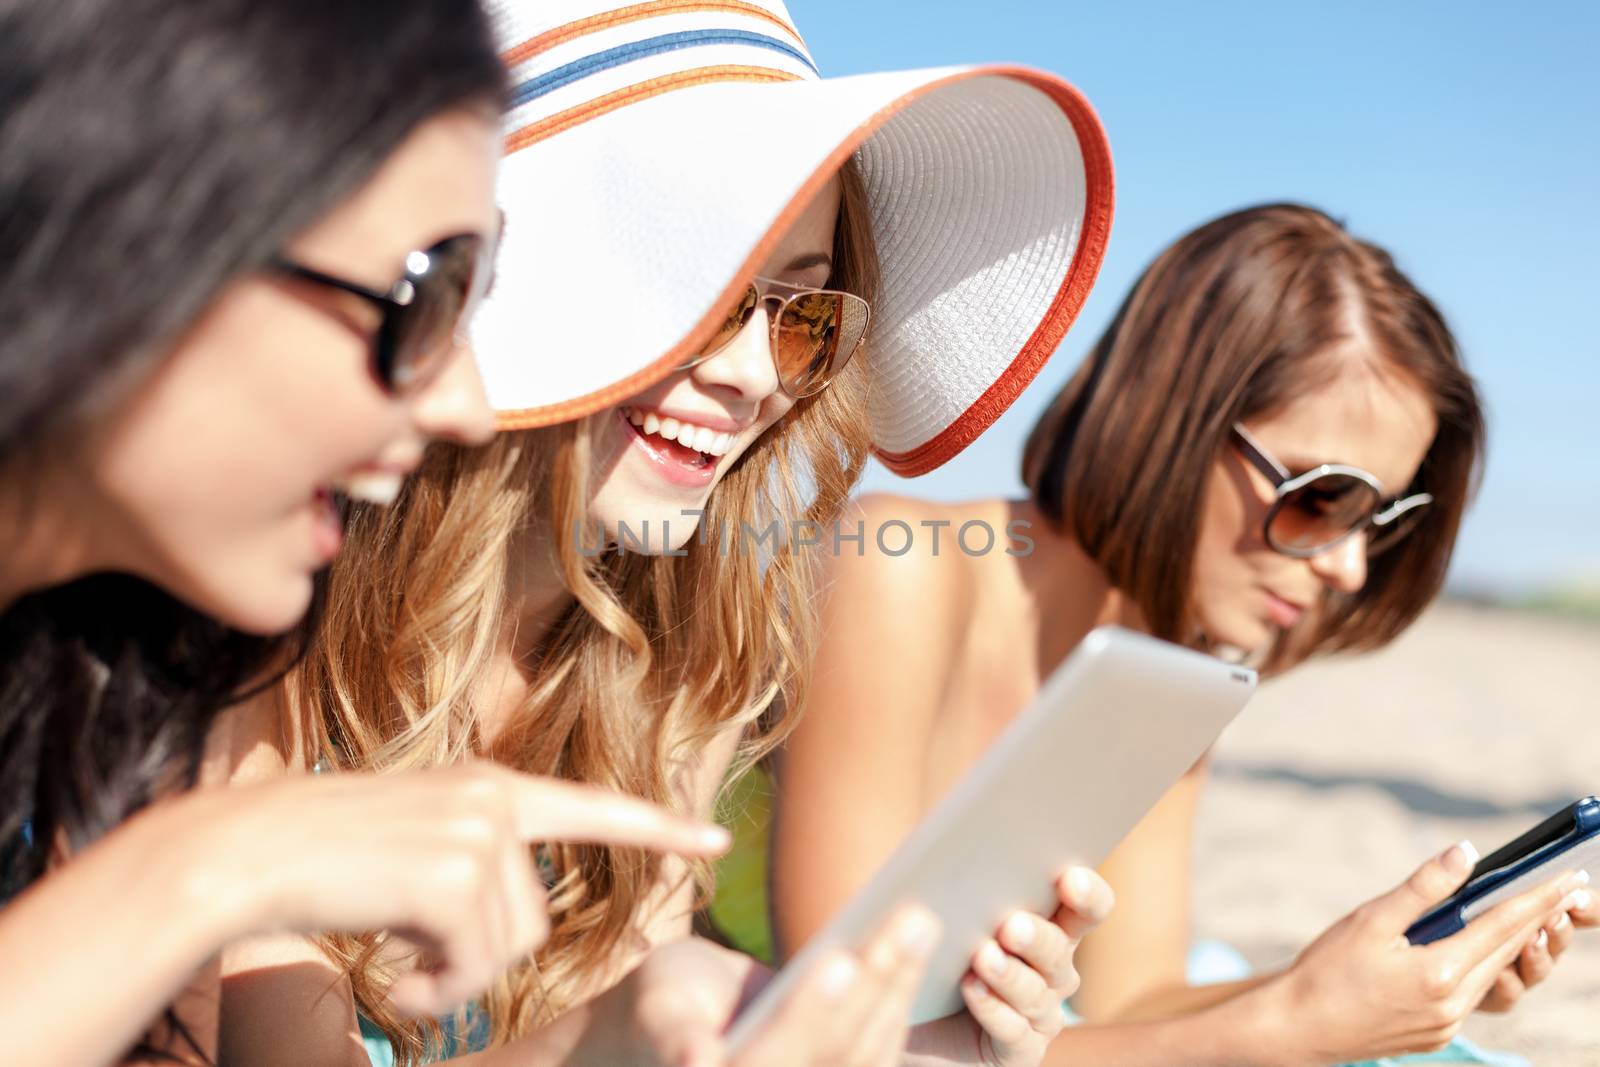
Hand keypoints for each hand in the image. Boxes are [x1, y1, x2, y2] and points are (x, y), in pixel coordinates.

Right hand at [169, 761, 729, 1016]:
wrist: (247, 851)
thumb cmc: (322, 859)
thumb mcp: (416, 841)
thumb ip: (475, 859)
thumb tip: (514, 924)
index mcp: (489, 789)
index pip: (592, 808)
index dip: (657, 829)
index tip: (715, 841)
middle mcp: (494, 801)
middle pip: (534, 920)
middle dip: (481, 962)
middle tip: (420, 966)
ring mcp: (477, 832)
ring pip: (506, 948)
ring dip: (452, 979)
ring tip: (400, 962)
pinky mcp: (454, 872)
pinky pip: (471, 966)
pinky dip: (435, 992)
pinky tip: (395, 980)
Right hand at [581, 905, 940, 1066]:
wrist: (680, 1028)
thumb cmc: (661, 1009)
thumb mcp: (658, 1010)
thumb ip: (676, 1039)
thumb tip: (696, 1062)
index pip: (775, 1057)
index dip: (809, 1014)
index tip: (838, 963)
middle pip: (837, 1050)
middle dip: (876, 983)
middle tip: (911, 918)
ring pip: (869, 1050)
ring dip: (899, 982)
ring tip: (920, 918)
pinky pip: (879, 1044)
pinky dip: (899, 991)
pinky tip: (918, 943)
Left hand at [907, 865, 1115, 1066]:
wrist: (917, 1018)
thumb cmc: (937, 952)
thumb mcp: (948, 912)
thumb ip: (960, 881)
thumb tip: (947, 843)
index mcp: (1049, 925)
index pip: (1086, 908)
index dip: (1087, 894)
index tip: (1070, 877)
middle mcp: (1054, 970)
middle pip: (1060, 950)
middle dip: (1038, 936)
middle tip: (1011, 924)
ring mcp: (1040, 1014)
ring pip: (1037, 993)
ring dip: (1011, 975)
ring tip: (983, 957)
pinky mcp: (1019, 1050)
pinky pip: (1013, 1032)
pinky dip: (992, 1009)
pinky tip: (971, 989)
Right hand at [1256, 841, 1590, 1064]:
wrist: (1298, 1026)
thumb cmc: (1326, 970)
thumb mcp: (1370, 919)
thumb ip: (1423, 888)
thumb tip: (1465, 853)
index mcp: (1439, 972)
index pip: (1504, 926)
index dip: (1538, 898)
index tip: (1568, 878)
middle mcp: (1452, 1004)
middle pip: (1507, 952)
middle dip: (1537, 919)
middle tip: (1565, 890)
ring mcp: (1446, 1023)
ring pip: (1492, 974)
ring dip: (1513, 943)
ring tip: (1529, 916)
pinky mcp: (1435, 1033)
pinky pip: (1471, 994)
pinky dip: (1482, 965)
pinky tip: (1476, 949)